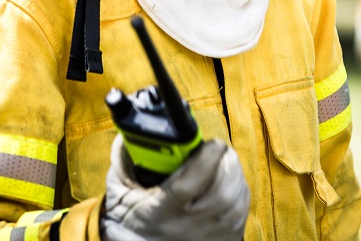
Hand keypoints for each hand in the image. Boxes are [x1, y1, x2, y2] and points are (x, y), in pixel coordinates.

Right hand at [102, 135, 248, 240]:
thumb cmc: (128, 221)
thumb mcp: (118, 190)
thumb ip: (125, 158)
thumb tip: (131, 130)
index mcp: (160, 212)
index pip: (190, 184)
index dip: (207, 158)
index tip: (210, 143)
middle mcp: (187, 228)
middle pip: (223, 193)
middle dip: (227, 163)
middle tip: (219, 150)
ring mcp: (208, 237)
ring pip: (237, 201)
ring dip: (235, 175)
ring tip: (224, 163)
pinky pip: (242, 213)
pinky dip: (240, 192)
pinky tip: (229, 183)